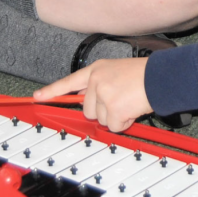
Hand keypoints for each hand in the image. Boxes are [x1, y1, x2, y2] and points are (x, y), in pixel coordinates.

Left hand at [34, 58, 151, 132]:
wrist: (160, 76)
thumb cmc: (143, 74)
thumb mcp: (116, 71)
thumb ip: (99, 84)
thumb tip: (88, 101)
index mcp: (96, 70)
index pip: (69, 81)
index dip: (52, 91)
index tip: (37, 97)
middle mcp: (96, 81)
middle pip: (88, 109)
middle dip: (104, 111)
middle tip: (121, 99)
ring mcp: (103, 94)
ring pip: (101, 119)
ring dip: (116, 116)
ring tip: (130, 101)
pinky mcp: (112, 108)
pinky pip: (114, 126)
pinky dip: (125, 122)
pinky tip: (133, 109)